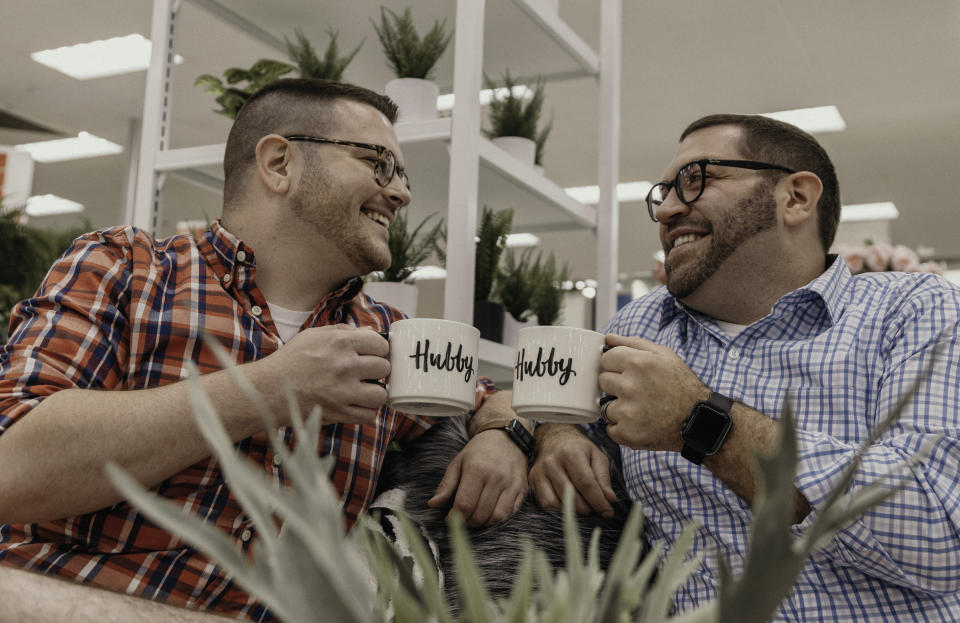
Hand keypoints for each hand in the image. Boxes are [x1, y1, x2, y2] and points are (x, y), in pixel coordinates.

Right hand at [251, 325, 389, 425]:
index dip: (379, 349)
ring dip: (374, 393)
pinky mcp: (339, 412)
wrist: (268, 389)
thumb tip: (367, 332)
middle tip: (367, 373)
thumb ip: (342, 331)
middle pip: (384, 368)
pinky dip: (365, 411)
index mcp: (340, 342)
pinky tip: (356, 405)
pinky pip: (368, 415)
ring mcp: (343, 391)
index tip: (373, 354)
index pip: (380, 344)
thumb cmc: (290, 361)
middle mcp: (345, 365)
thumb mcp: (313, 336)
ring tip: (364, 391)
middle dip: (377, 370)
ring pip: (381, 394)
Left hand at [427, 429, 527, 526]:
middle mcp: (497, 477)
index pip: (464, 504)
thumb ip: (446, 485)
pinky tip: (488, 512)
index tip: (449, 519)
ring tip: (474, 517)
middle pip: (480, 514)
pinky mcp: (521, 490)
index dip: (454, 517)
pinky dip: (497, 519)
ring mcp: (511, 484)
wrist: (506, 438)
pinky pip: (509, 513)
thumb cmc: (478, 451)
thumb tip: (433, 504)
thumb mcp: (458, 462)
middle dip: (467, 522)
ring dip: (483, 523)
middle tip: (461, 519)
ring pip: (496, 517)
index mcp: (477, 469)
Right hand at [529, 423, 616, 516]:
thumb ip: (603, 478)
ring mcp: (540, 471)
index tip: (608, 512)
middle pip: (571, 496)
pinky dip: (559, 508)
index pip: (586, 483)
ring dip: (572, 510)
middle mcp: (552, 462)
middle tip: (595, 507)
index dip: (598, 501)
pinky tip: (567, 502)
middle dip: (587, 508)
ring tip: (582, 504)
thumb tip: (609, 499)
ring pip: (557, 503)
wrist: (554, 438)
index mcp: (571, 452)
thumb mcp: (597, 456)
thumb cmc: (578, 449)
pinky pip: (546, 504)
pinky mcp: (533, 479)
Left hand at [599, 333, 708, 450]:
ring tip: (639, 409)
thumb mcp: (664, 355)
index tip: (628, 373)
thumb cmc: (682, 385)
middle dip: (616, 386)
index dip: (616, 366)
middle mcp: (630, 386)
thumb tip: (608, 338)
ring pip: (604, 406)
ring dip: (617, 408)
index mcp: (638, 363)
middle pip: (603, 382)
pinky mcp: (627, 433)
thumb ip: (633, 343)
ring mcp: (628, 412)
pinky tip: (639, 424)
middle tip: (637, 392)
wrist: (700, 421)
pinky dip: (621, 428)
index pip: (605, 359)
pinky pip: (610, 428)